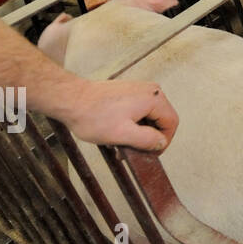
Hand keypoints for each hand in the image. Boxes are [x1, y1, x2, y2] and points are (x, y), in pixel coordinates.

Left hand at [57, 80, 178, 152]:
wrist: (71, 99)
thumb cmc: (93, 116)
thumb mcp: (123, 134)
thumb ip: (148, 140)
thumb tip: (161, 143)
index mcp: (153, 98)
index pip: (171, 123)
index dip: (163, 142)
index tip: (149, 154)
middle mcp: (150, 90)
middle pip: (161, 119)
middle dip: (149, 138)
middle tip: (133, 151)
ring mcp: (139, 89)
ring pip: (149, 116)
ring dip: (139, 132)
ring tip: (122, 143)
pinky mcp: (129, 92)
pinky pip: (139, 111)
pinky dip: (132, 124)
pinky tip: (117, 132)